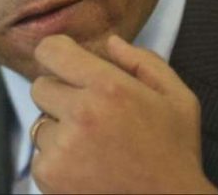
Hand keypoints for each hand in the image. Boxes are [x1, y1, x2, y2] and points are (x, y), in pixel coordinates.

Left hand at [30, 34, 217, 193]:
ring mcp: (62, 146)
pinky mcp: (49, 174)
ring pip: (40, 122)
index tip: (65, 62)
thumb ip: (144, 62)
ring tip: (92, 145)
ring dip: (59, 129)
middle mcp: (81, 113)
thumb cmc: (174, 153)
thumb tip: (110, 42)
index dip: (56, 53)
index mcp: (108, 87)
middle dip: (60, 94)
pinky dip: (57, 159)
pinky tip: (86, 166)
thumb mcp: (177, 98)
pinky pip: (40, 153)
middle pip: (41, 86)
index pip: (51, 51)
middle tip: (88, 113)